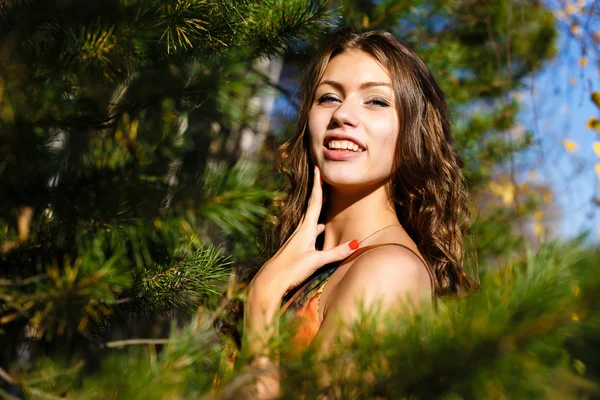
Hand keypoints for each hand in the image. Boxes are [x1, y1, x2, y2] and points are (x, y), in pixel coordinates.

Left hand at [249, 166, 358, 300]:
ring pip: (314, 218)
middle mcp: (302, 230)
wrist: (269, 283)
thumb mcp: (315, 261)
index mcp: (306, 229)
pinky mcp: (299, 248)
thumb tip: (356, 243)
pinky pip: (313, 230)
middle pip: (314, 206)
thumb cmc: (290, 270)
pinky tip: (324, 229)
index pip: (315, 202)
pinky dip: (321, 224)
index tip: (318, 167)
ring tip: (330, 199)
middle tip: (326, 176)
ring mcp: (299, 239)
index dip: (318, 184)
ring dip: (322, 207)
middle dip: (321, 191)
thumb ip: (335, 253)